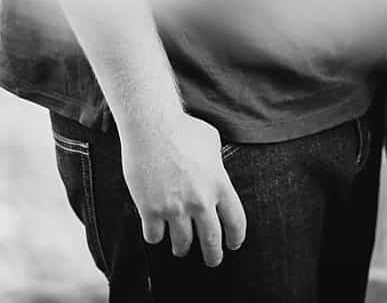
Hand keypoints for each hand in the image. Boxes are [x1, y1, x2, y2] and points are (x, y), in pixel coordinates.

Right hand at [118, 111, 247, 266]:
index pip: (236, 222)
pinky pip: (154, 236)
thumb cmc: (183, 128)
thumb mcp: (212, 142)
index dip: (236, 238)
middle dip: (213, 256)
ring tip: (180, 249)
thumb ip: (217, 164)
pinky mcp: (151, 210)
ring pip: (182, 244)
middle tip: (213, 261)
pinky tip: (155, 233)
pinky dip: (155, 236)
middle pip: (212, 241)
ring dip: (182, 249)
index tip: (233, 244)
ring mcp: (175, 208)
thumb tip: (216, 172)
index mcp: (220, 185)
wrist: (151, 125)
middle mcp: (201, 201)